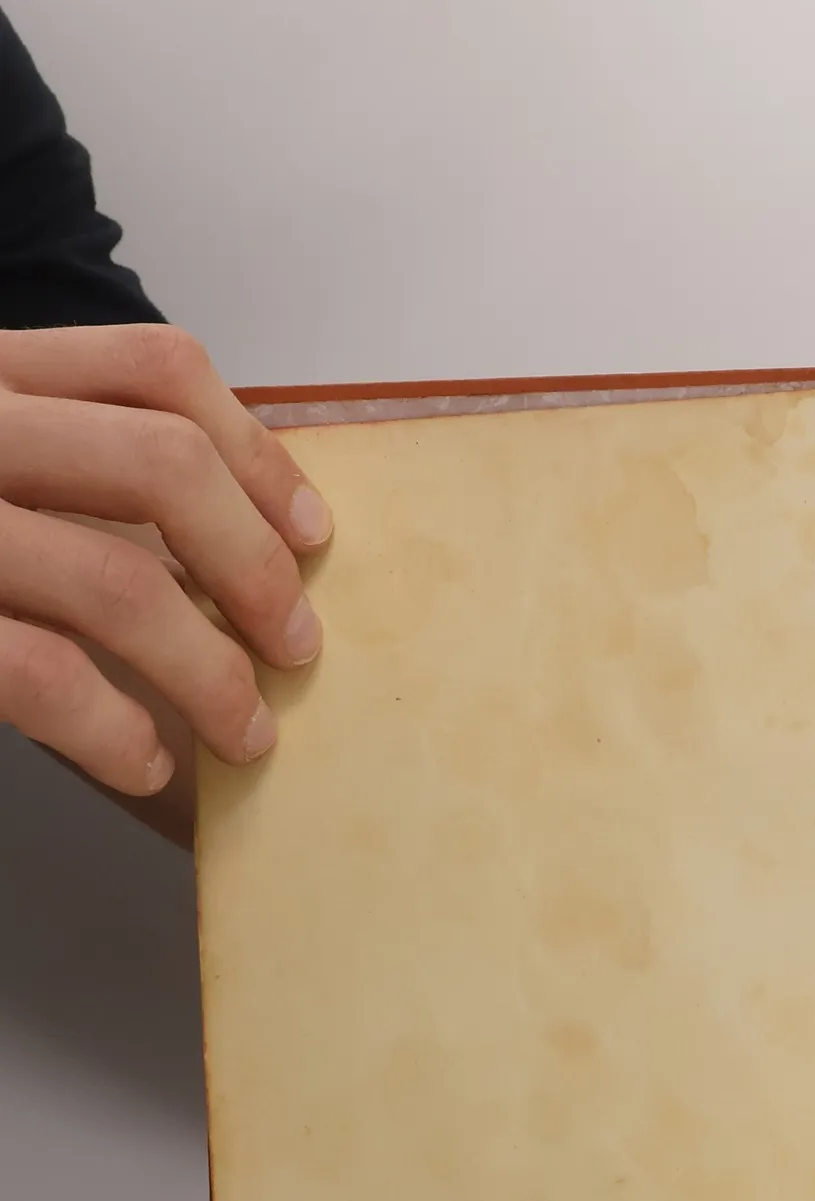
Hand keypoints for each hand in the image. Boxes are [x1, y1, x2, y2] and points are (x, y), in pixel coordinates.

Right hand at [0, 324, 332, 846]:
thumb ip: (59, 461)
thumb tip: (240, 539)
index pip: (154, 368)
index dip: (260, 451)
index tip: (314, 533)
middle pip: (163, 464)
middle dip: (258, 567)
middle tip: (297, 648)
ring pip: (120, 581)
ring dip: (212, 673)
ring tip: (245, 733)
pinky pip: (42, 672)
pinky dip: (118, 731)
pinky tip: (144, 761)